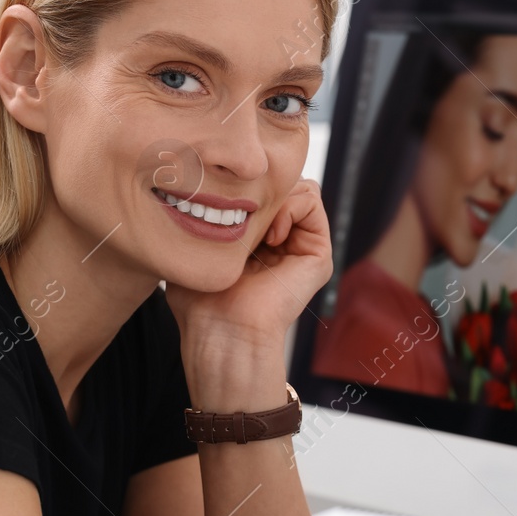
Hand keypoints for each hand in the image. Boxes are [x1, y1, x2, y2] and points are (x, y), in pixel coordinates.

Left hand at [165, 180, 331, 408]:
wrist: (225, 332)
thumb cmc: (202, 300)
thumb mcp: (198, 249)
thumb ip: (206, 218)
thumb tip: (205, 188)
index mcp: (256, 242)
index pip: (259, 190)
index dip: (242, 185)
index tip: (221, 205)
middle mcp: (282, 242)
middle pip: (281, 184)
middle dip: (260, 187)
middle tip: (240, 211)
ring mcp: (301, 247)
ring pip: (299, 187)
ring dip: (275, 197)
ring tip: (257, 229)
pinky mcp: (318, 253)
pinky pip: (312, 200)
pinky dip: (290, 206)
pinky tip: (271, 235)